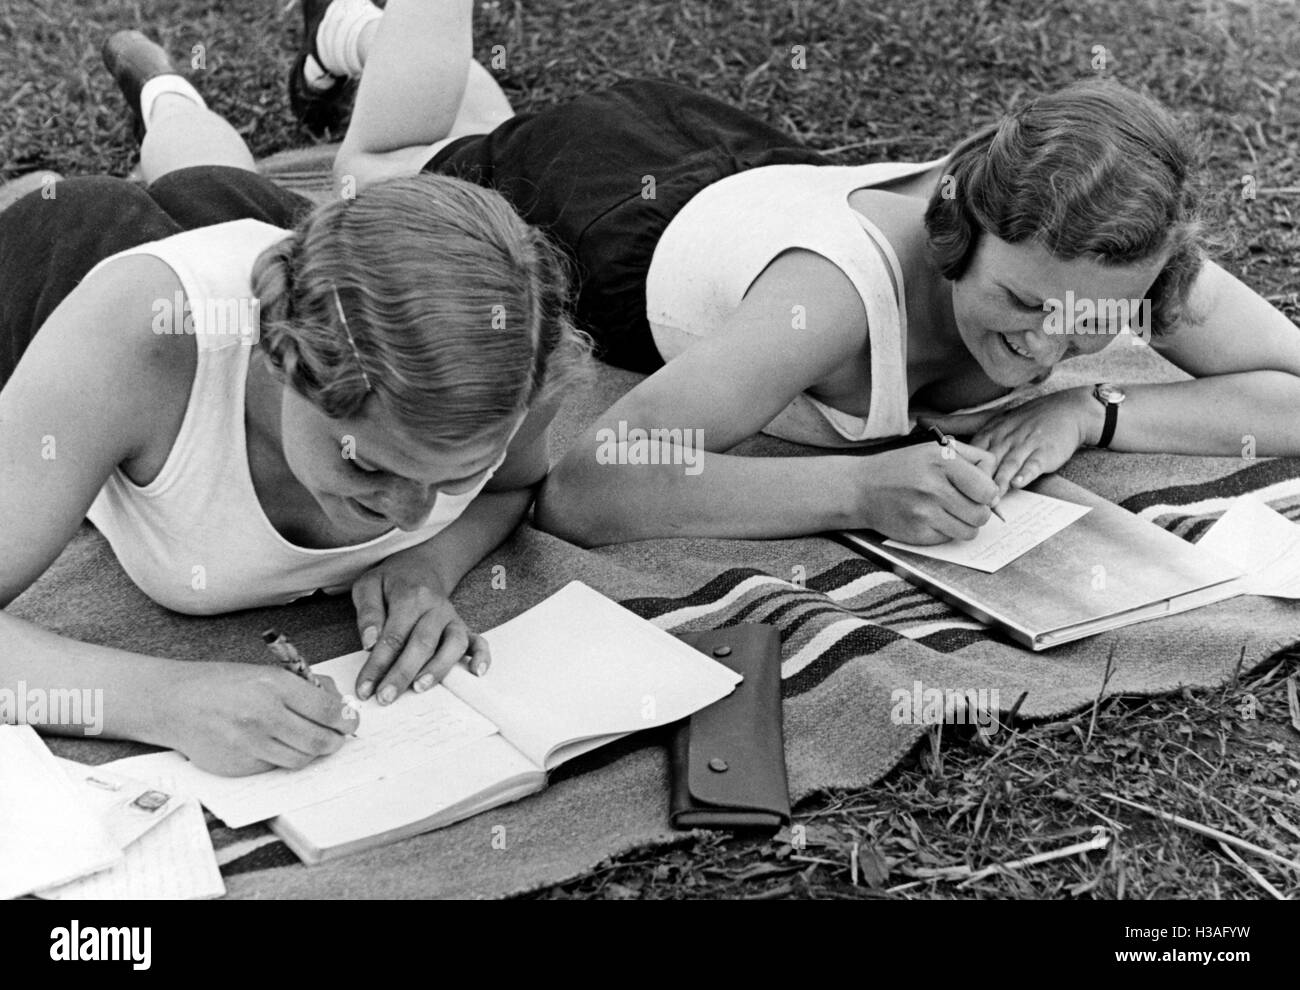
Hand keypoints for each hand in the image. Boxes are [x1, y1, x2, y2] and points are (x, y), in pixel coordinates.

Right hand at [157, 663, 358, 776]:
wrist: (173, 703)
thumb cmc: (221, 683)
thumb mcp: (266, 672)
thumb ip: (304, 687)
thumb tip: (338, 704)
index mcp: (274, 686)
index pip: (327, 711)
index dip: (346, 719)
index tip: (350, 721)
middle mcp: (264, 717)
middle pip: (319, 741)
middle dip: (336, 741)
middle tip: (338, 737)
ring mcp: (250, 745)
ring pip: (300, 760)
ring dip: (311, 752)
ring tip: (310, 741)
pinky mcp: (238, 767)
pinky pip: (275, 768)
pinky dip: (282, 758)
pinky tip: (276, 745)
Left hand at [351, 554, 489, 704]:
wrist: (420, 567)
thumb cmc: (390, 582)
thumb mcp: (368, 587)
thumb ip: (368, 613)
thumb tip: (370, 644)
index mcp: (410, 597)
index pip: (393, 636)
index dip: (377, 665)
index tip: (364, 688)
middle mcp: (436, 608)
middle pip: (422, 644)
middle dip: (403, 673)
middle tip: (386, 697)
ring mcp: (452, 619)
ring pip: (453, 645)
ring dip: (438, 669)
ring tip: (419, 688)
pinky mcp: (463, 627)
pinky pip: (478, 642)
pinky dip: (482, 657)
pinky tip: (476, 673)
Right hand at [852, 438, 1000, 543]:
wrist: (862, 489)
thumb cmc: (903, 467)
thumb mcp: (935, 449)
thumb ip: (971, 460)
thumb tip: (996, 493)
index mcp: (942, 460)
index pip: (988, 489)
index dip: (987, 493)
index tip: (976, 491)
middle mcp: (933, 486)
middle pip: (982, 514)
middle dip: (977, 512)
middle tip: (962, 504)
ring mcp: (924, 512)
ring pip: (969, 531)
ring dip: (963, 525)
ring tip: (947, 512)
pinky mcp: (917, 533)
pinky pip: (949, 540)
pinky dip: (944, 532)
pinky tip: (929, 519)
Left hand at [922, 388, 1097, 495]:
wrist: (1065, 411)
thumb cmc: (1023, 420)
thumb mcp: (989, 418)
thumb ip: (957, 424)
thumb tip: (919, 419)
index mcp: (988, 432)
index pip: (969, 453)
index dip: (957, 471)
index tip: (942, 487)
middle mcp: (1004, 438)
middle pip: (986, 463)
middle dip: (974, 482)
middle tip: (961, 502)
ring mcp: (1025, 445)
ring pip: (1008, 465)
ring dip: (998, 483)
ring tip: (989, 501)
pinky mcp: (1045, 452)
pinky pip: (1034, 464)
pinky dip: (1027, 473)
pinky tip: (1019, 484)